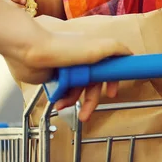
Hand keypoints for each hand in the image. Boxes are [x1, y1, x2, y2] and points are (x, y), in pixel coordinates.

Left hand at [6, 17, 131, 120]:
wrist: (31, 51)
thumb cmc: (64, 48)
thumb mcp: (98, 47)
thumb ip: (117, 49)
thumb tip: (131, 54)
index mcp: (94, 51)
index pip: (109, 68)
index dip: (111, 81)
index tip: (112, 93)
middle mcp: (82, 59)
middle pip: (93, 83)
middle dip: (91, 100)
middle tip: (86, 114)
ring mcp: (68, 68)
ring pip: (77, 89)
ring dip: (74, 100)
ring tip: (65, 107)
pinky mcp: (54, 76)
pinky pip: (63, 91)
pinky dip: (62, 98)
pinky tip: (58, 101)